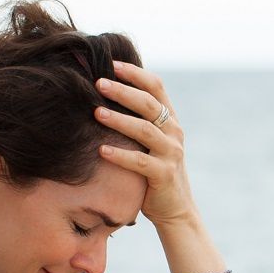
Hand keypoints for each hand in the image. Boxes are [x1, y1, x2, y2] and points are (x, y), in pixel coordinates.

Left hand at [93, 60, 196, 228]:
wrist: (176, 210)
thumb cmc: (155, 172)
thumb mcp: (151, 141)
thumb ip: (139, 120)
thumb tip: (105, 93)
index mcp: (170, 120)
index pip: (156, 87)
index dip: (135, 73)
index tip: (111, 63)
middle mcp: (174, 132)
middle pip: (148, 104)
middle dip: (122, 91)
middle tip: (98, 82)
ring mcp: (171, 153)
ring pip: (145, 130)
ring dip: (119, 120)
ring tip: (96, 112)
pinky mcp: (164, 175)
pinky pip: (140, 162)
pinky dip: (120, 155)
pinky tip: (101, 150)